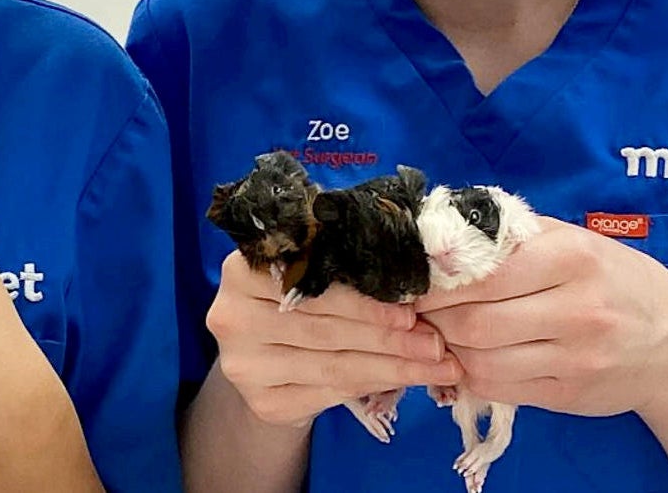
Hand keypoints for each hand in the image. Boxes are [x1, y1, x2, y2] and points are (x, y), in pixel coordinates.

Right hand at [206, 250, 460, 428]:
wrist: (266, 348)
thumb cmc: (300, 296)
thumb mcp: (313, 268)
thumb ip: (343, 267)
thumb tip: (411, 283)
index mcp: (241, 269)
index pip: (310, 287)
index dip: (363, 302)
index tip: (412, 312)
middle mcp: (231, 316)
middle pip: (324, 329)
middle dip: (388, 338)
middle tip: (436, 344)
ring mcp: (242, 364)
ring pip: (332, 366)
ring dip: (392, 366)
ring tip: (436, 365)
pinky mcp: (260, 401)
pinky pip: (328, 394)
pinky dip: (372, 386)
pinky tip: (404, 379)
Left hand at [416, 217, 667, 416]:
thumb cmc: (609, 277)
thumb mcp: (568, 238)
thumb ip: (507, 234)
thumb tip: (436, 232)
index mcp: (572, 258)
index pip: (482, 274)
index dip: (436, 281)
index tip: (411, 280)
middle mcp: (578, 310)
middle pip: (475, 321)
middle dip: (433, 317)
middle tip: (414, 309)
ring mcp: (576, 358)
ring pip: (481, 359)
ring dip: (446, 347)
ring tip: (435, 331)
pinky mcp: (569, 395)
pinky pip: (498, 388)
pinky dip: (468, 373)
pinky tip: (463, 356)